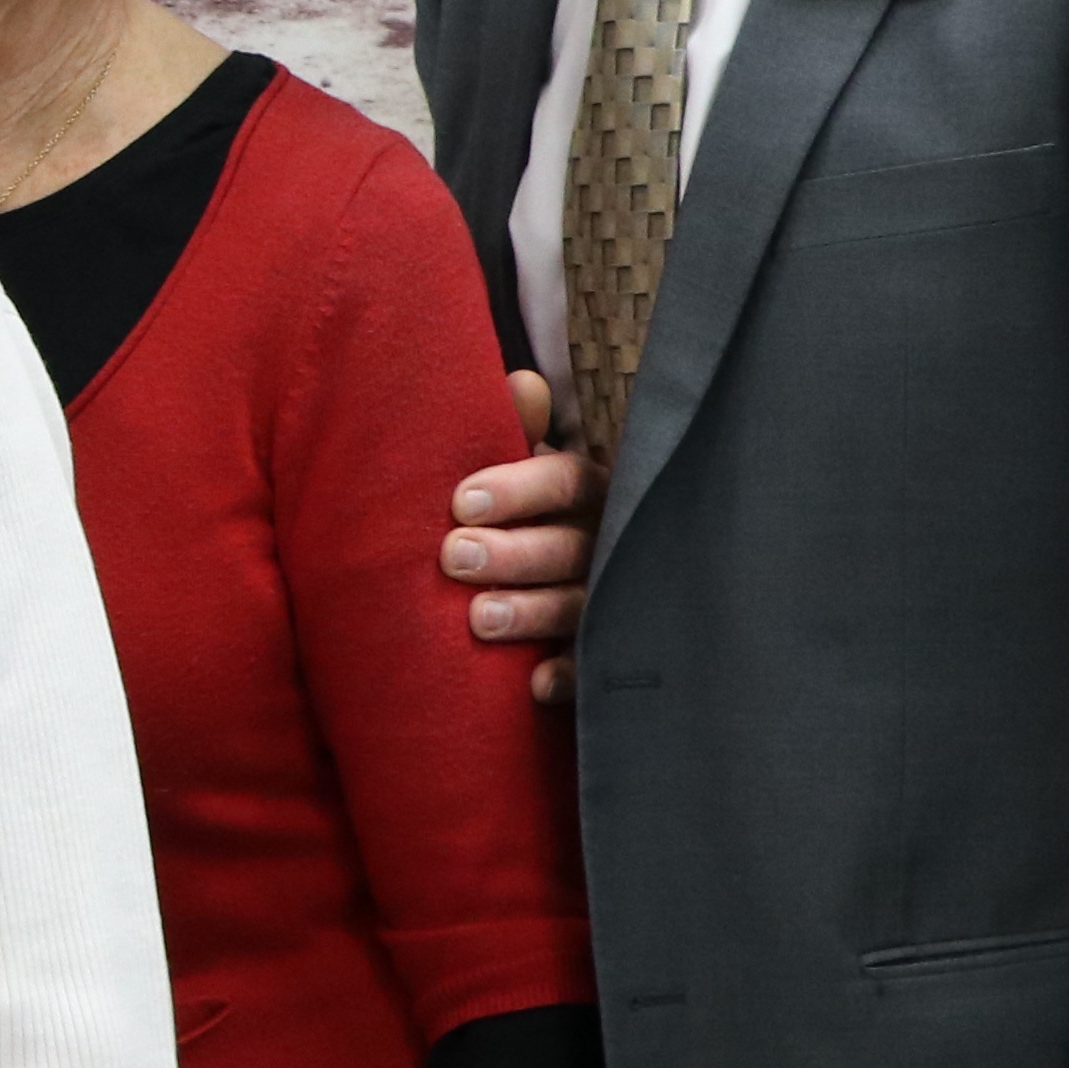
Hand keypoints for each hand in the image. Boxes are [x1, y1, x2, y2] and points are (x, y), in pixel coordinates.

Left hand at [446, 370, 594, 699]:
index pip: (566, 481)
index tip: (461, 502)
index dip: (518, 488)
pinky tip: (533, 683)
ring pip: (582, 604)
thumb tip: (522, 383)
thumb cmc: (527, 510)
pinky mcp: (612, 650)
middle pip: (570, 545)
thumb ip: (517, 429)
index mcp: (590, 490)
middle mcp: (609, 540)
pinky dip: (570, 675)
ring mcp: (617, 597)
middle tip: (452, 558)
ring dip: (532, 612)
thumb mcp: (523, 465)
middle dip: (512, 553)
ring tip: (478, 619)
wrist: (560, 575)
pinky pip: (598, 666)